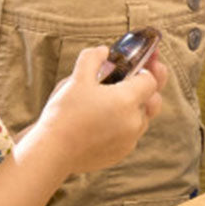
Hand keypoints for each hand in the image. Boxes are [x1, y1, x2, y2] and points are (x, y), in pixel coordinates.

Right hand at [31, 46, 167, 174]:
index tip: (136, 66)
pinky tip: (107, 119)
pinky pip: (130, 135)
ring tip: (117, 100)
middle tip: (136, 79)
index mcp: (128, 100)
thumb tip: (103, 51)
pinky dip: (124, 125)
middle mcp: (134, 122)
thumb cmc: (64, 114)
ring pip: (142, 119)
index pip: (151, 81)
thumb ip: (93, 58)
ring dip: (135, 108)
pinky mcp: (119, 154)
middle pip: (153, 101)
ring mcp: (128, 141)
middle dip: (147, 90)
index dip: (144, 71)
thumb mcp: (77, 78)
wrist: (51, 152)